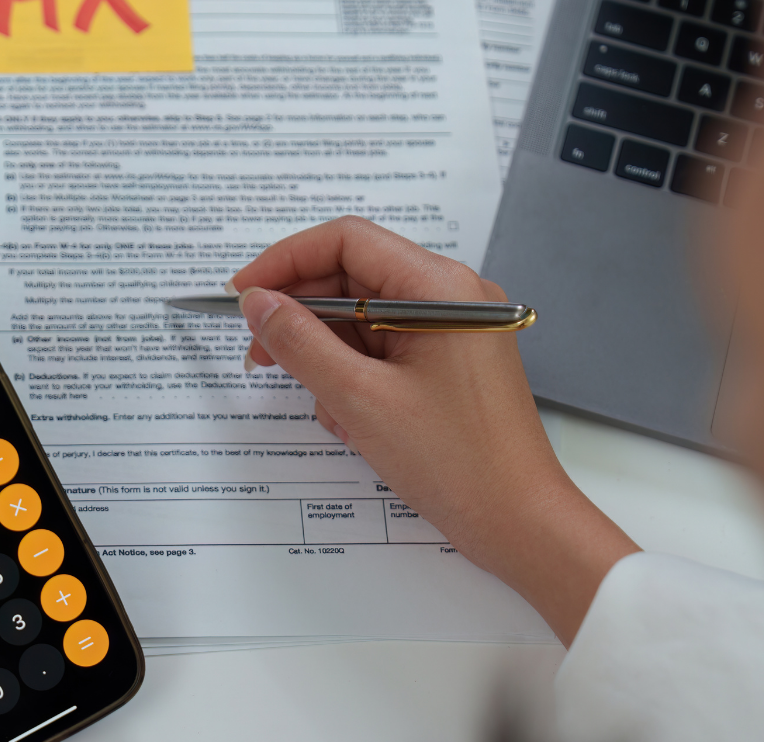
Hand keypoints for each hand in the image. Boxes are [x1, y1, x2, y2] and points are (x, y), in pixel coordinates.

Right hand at [229, 216, 637, 643]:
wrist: (520, 523)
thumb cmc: (458, 462)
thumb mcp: (360, 399)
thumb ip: (300, 343)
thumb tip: (257, 302)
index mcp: (440, 288)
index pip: (347, 241)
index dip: (286, 260)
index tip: (243, 293)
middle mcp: (451, 296)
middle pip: (353, 277)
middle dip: (301, 313)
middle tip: (258, 351)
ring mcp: (452, 328)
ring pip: (363, 317)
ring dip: (327, 355)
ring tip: (325, 406)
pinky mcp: (448, 361)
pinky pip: (383, 348)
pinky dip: (354, 376)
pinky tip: (352, 420)